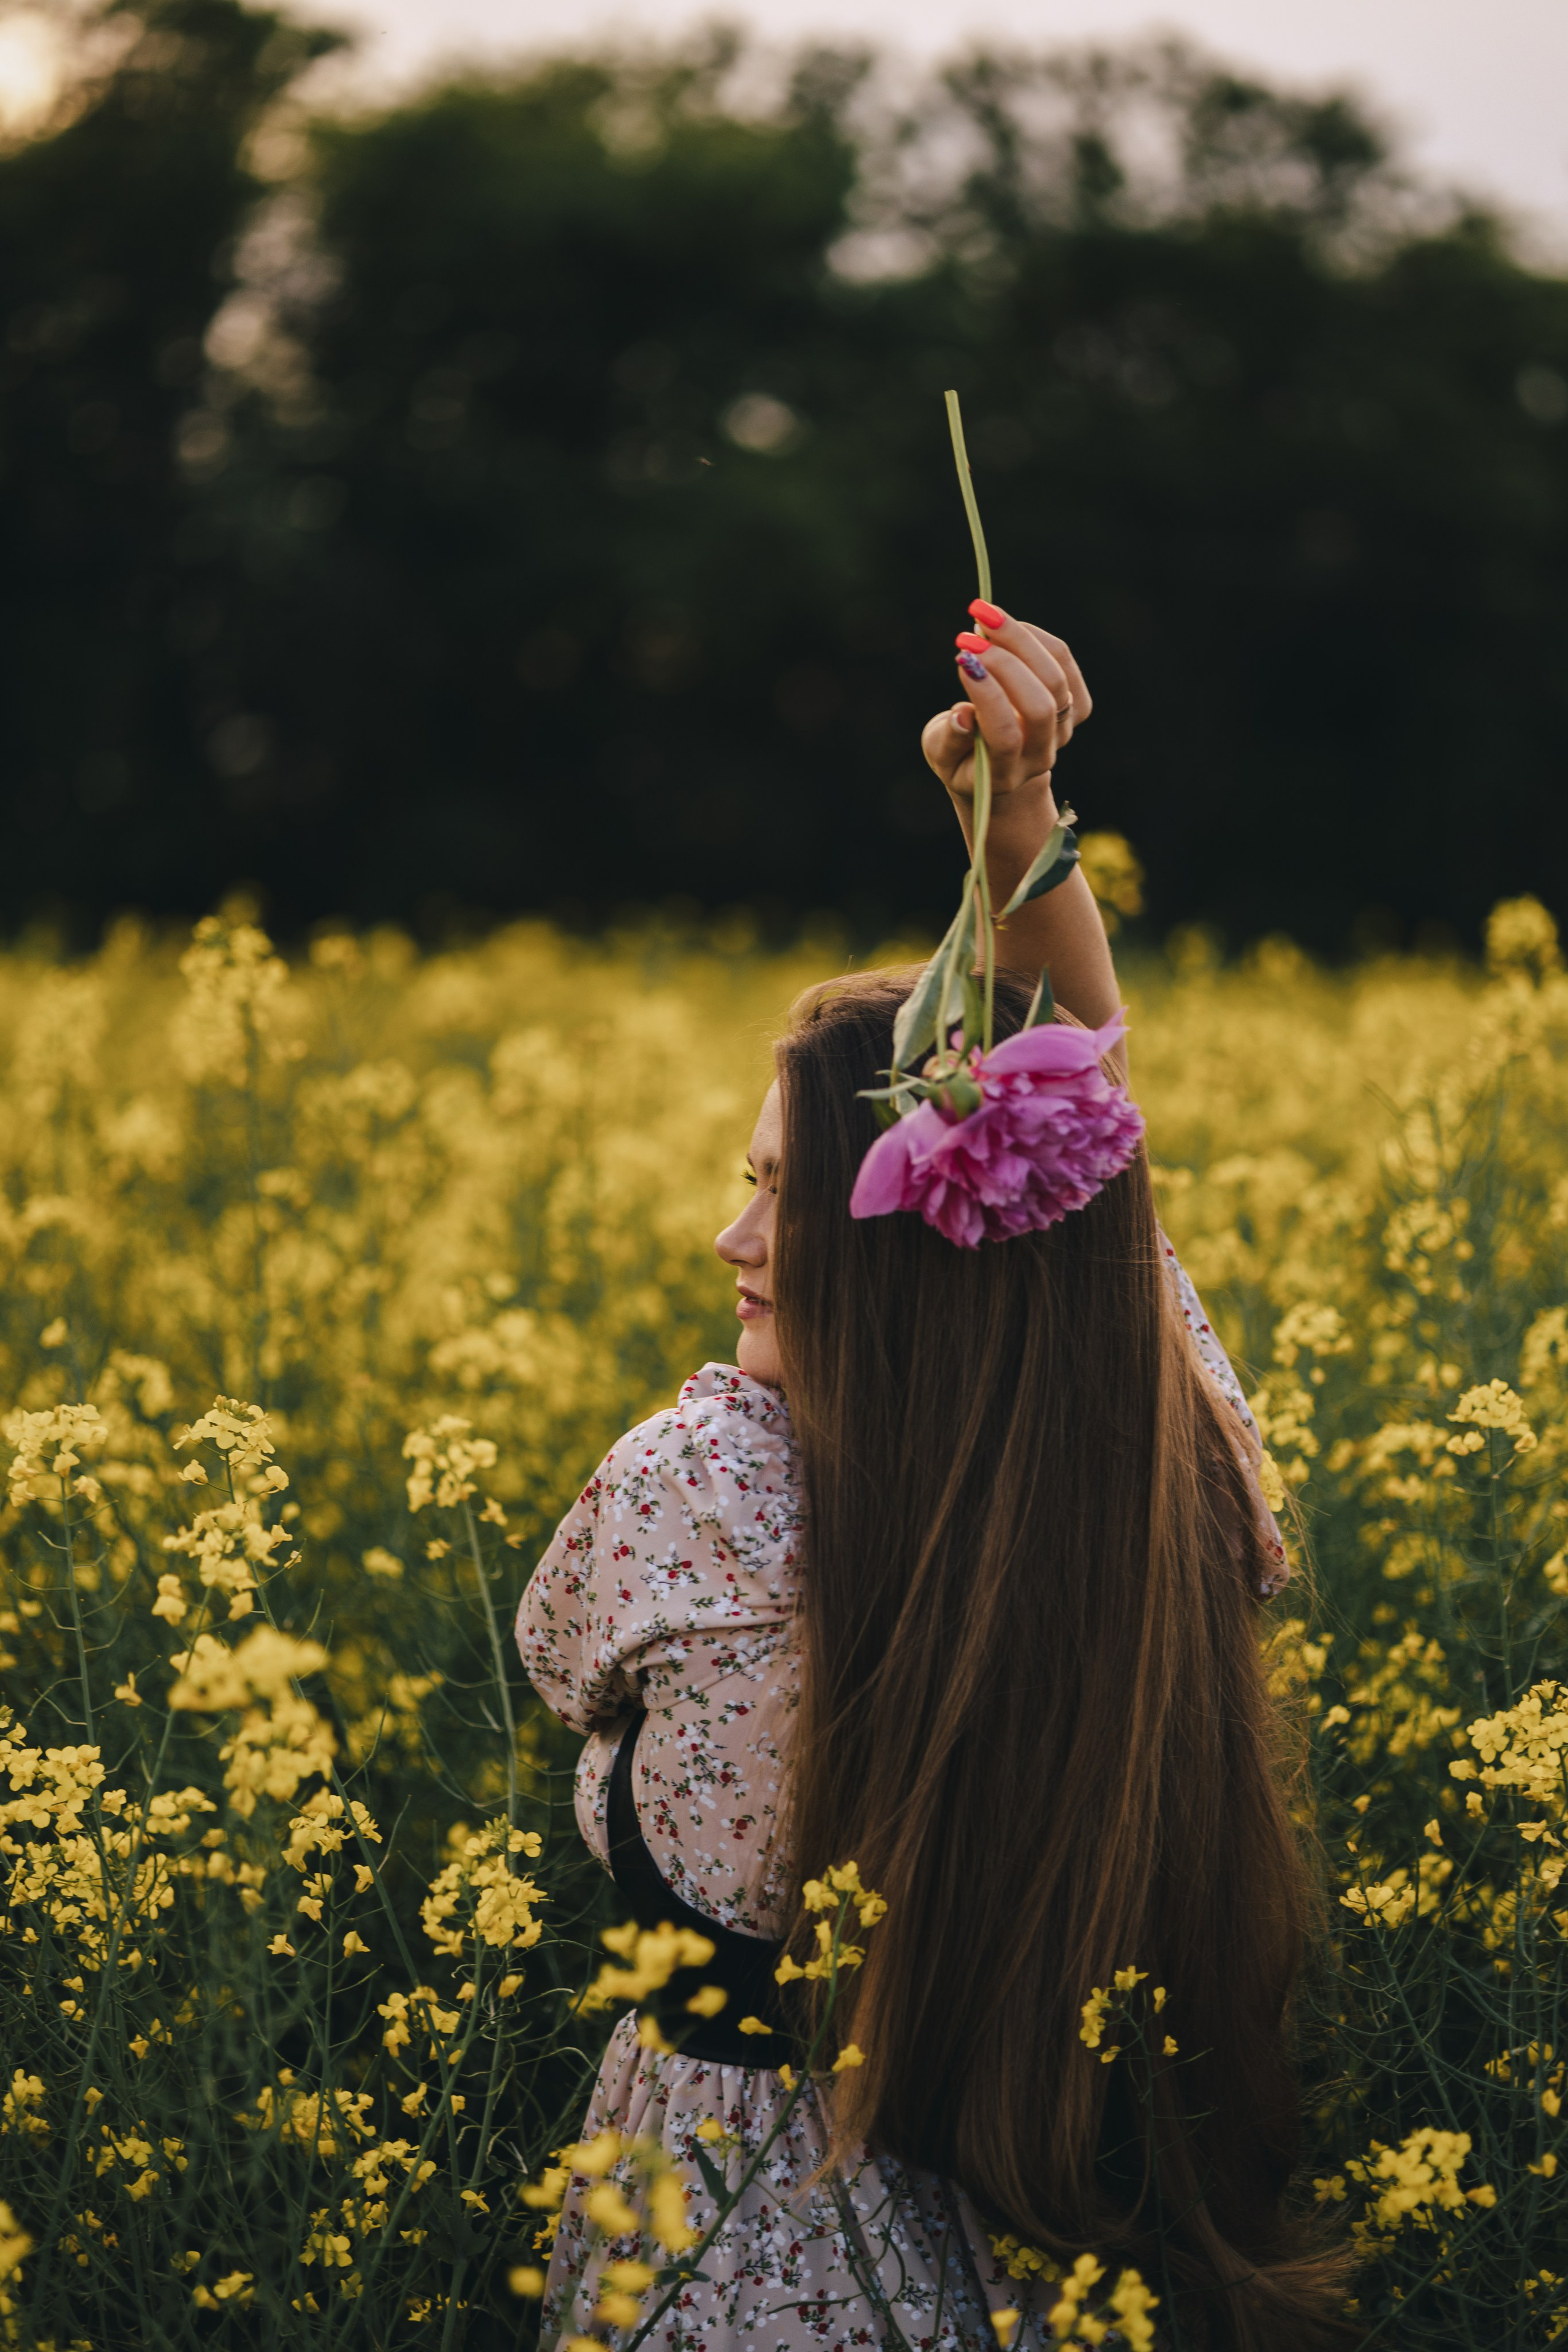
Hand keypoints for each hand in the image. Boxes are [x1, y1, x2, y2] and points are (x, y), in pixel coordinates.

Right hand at [920, 603, 1090, 805]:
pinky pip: (1065, 664)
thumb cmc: (959, 757)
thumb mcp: (941, 755)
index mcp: (1005, 773)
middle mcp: (1041, 755)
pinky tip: (1006, 626)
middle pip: (1039, 705)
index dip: (986, 695)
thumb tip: (963, 715)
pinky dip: (1037, 639)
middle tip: (971, 633)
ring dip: (1020, 640)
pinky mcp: (1076, 707)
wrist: (998, 767)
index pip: (1005, 735)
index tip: (962, 658)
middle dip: (1006, 662)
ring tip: (984, 617)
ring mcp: (1063, 732)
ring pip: (1056, 679)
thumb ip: (949, 740)